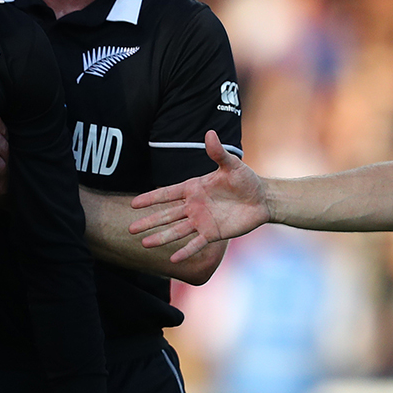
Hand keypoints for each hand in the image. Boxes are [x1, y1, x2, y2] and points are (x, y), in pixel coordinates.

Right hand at [129, 130, 267, 261]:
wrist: (261, 199)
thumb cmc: (246, 180)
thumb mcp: (232, 165)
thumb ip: (218, 153)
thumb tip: (209, 133)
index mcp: (194, 188)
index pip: (167, 193)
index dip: (150, 198)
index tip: (133, 204)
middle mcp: (193, 206)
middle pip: (166, 215)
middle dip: (148, 221)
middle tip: (130, 229)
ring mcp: (201, 221)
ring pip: (176, 231)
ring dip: (161, 237)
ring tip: (144, 244)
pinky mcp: (212, 233)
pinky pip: (196, 243)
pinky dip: (185, 251)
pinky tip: (173, 259)